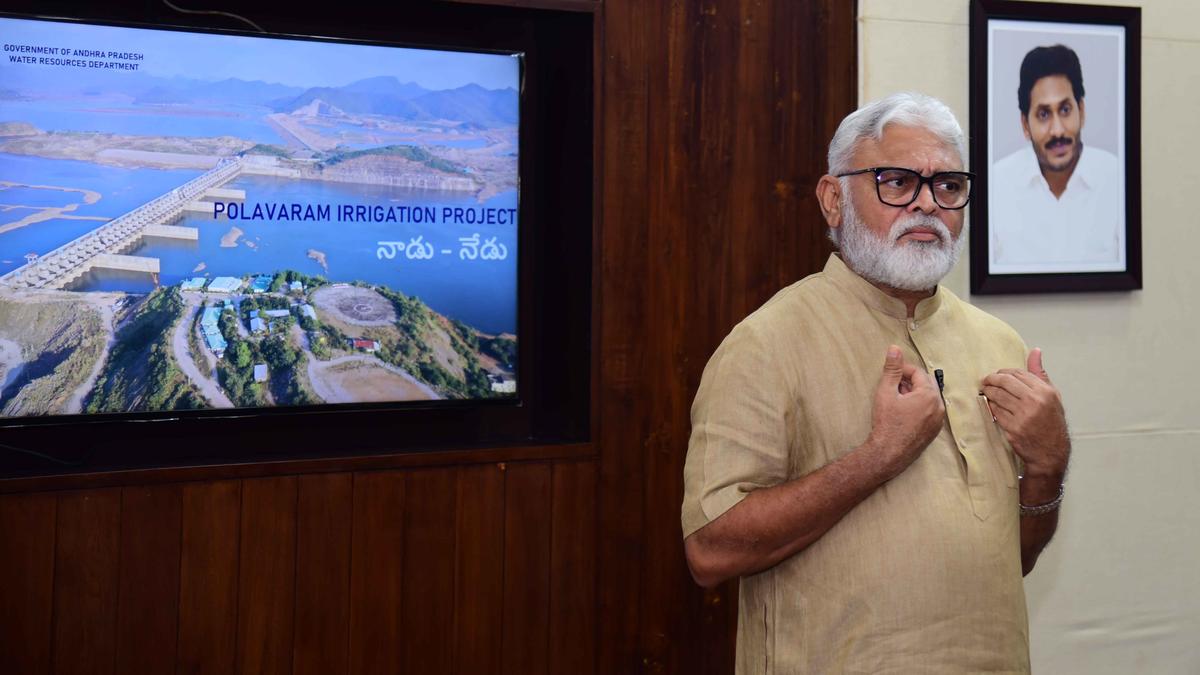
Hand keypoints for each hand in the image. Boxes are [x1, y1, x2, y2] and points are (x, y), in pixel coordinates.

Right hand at [868, 345, 944, 477]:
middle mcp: (938, 406)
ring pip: (928, 397)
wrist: (889, 453)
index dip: (903, 370)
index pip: (918, 372)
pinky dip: (919, 406)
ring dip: (914, 393)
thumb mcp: (886, 392)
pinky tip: (903, 412)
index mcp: (929, 394)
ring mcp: (938, 420)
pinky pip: (930, 411)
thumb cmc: (887, 422)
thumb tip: (894, 348)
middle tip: (893, 386)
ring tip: (896, 399)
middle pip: (926, 383)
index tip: (890, 374)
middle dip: (909, 381)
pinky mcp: (934, 430)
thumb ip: (892, 369)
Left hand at [981, 348, 1069, 476]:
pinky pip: (995, 411)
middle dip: (991, 379)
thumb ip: (1040, 374)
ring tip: (986, 391)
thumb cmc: (1051, 422)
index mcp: (1045, 391)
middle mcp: (1035, 401)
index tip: (997, 375)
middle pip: (1005, 382)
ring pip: (997, 396)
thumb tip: (1035, 351)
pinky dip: (990, 406)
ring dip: (988, 392)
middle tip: (986, 381)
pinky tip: (991, 405)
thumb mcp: (1052, 396)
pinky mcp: (1013, 427)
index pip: (1018, 374)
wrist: (1050, 452)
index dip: (1004, 372)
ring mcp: (1023, 415)